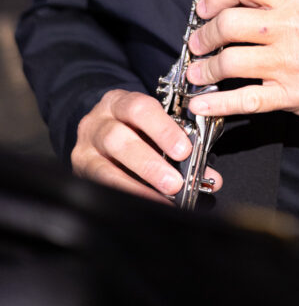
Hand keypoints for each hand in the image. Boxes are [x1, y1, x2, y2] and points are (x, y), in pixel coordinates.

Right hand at [71, 88, 223, 201]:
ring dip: (137, 184)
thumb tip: (212, 177)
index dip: (163, 129)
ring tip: (163, 197)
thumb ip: (179, 145)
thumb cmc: (131, 127)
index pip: (140, 108)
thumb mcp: (151, 125)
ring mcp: (85, 148)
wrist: (95, 129)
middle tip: (175, 182)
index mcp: (120, 101)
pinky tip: (144, 204)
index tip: (184, 150)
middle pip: (119, 138)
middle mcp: (97, 121)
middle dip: (150, 162)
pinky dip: (125, 194)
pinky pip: (100, 185)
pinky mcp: (79, 171)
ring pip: (105, 166)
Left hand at [185, 0, 298, 134]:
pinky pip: (245, 100)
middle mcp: (291, 27)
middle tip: (197, 43)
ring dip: (204, 69)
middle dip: (204, 35)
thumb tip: (240, 1)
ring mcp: (290, 63)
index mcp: (296, 0)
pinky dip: (216, 104)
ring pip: (230, 61)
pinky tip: (201, 104)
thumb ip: (281, 1)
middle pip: (229, 23)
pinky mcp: (291, 95)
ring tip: (197, 72)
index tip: (205, 8)